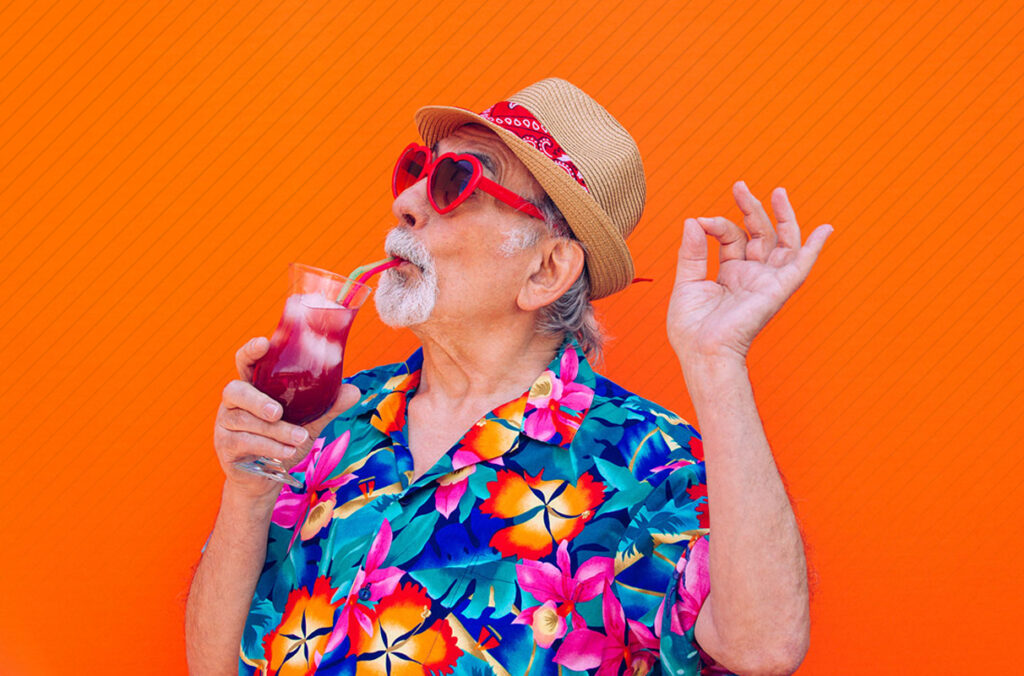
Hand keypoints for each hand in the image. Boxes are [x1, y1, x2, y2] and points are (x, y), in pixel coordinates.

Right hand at [213, 337, 360, 498]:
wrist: (266, 479)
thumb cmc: (284, 441)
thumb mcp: (309, 422)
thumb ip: (327, 406)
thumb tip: (354, 391)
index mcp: (254, 386)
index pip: (245, 362)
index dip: (251, 351)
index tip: (264, 343)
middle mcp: (235, 402)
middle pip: (235, 391)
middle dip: (257, 400)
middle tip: (278, 412)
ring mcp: (225, 424)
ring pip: (245, 421)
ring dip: (275, 431)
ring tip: (299, 438)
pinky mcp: (225, 446)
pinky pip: (244, 442)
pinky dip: (269, 447)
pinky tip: (287, 451)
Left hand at [667, 181, 832, 364]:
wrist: (704, 353)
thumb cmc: (692, 329)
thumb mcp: (687, 284)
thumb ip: (692, 253)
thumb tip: (693, 220)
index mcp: (729, 274)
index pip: (730, 237)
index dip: (716, 224)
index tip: (700, 222)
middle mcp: (751, 276)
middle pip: (758, 234)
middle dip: (751, 208)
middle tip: (740, 186)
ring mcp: (765, 281)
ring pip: (782, 242)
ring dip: (782, 217)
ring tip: (778, 192)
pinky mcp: (777, 289)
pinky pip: (802, 266)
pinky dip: (815, 248)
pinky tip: (826, 230)